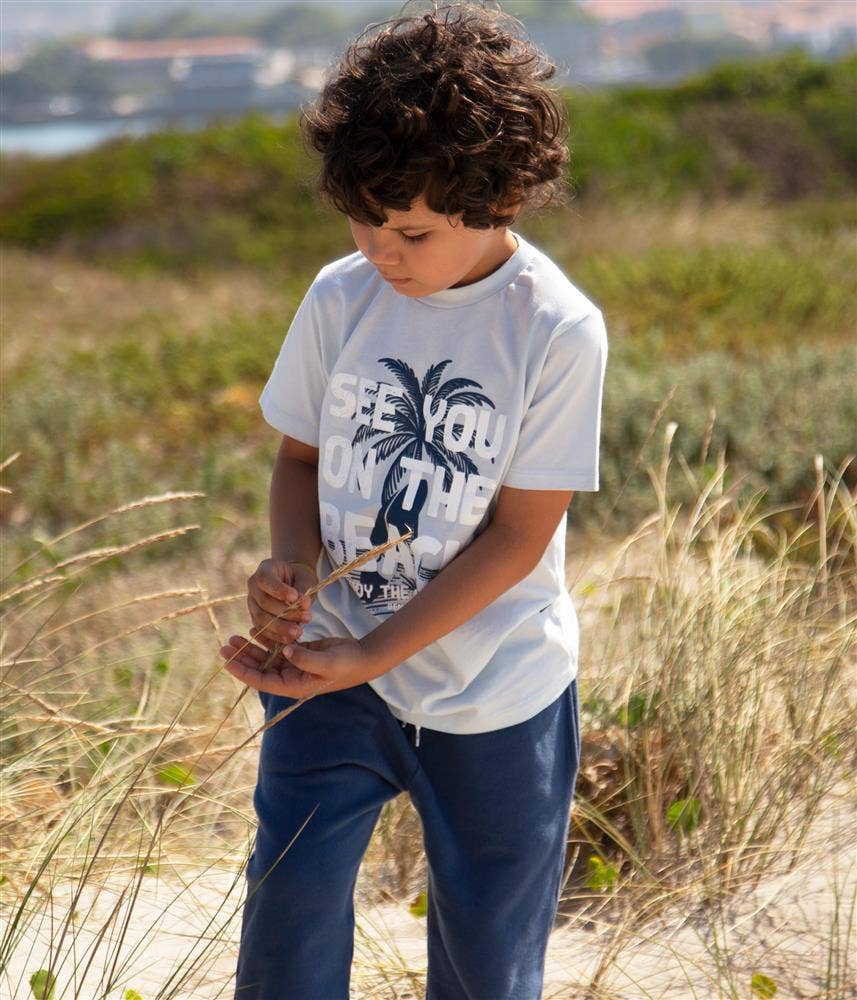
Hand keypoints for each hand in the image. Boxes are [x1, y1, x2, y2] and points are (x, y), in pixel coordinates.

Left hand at [220, 633, 375, 697]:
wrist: (363, 657)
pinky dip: (267, 639)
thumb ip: (305, 658)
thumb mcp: (327, 662)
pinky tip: (255, 630)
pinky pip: (278, 646)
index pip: (262, 681)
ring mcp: (295, 665)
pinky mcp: (300, 653)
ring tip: (235, 635)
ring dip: (251, 647)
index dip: (243, 671)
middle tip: (224, 645)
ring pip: (266, 657)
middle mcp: (291, 677)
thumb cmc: (347, 664)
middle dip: (242, 657)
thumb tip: (285, 651)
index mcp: (294, 685)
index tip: (227, 661)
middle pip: (260, 669)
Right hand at [246, 558, 314, 647]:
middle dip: (285, 613)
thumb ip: (303, 589)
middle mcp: (254, 586)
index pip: (265, 579)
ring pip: (261, 618)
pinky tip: (290, 638)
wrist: (292, 584)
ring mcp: (252, 603)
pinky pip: (263, 630)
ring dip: (281, 627)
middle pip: (264, 602)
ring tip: (299, 631)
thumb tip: (303, 604)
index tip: (295, 596)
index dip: (279, 590)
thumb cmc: (299, 578)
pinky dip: (276, 635)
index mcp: (265, 569)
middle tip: (306, 618)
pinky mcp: (255, 619)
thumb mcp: (304, 578)